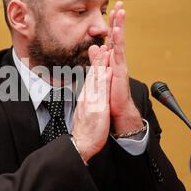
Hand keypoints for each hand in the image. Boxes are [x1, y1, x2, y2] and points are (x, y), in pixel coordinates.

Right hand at [72, 45, 111, 161]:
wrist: (81, 144)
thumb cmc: (85, 131)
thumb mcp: (85, 113)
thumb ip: (88, 103)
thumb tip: (89, 96)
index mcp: (85, 98)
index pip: (91, 79)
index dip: (95, 66)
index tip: (98, 55)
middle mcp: (87, 97)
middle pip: (92, 75)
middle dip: (97, 60)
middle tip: (100, 46)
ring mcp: (91, 101)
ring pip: (96, 79)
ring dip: (101, 65)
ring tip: (105, 52)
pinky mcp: (96, 108)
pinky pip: (101, 91)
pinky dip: (104, 80)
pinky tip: (109, 71)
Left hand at [108, 1, 142, 133]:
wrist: (116, 111)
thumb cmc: (109, 95)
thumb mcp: (99, 74)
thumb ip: (97, 61)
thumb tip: (93, 48)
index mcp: (111, 60)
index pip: (111, 38)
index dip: (111, 25)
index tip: (111, 10)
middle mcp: (116, 60)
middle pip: (117, 36)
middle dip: (118, 20)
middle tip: (120, 4)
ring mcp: (119, 64)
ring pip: (119, 41)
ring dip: (120, 26)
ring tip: (121, 12)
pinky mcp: (120, 71)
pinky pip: (119, 54)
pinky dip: (118, 42)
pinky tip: (117, 31)